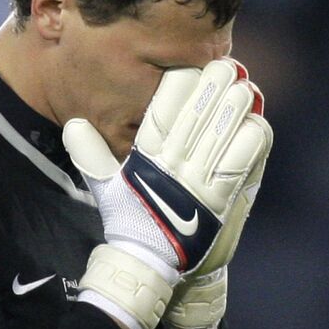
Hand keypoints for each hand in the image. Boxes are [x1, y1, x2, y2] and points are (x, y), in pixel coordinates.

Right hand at [64, 59, 271, 328]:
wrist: (148, 264)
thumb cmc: (128, 221)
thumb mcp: (104, 187)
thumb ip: (91, 155)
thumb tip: (73, 125)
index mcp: (144, 159)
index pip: (161, 111)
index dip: (179, 86)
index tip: (192, 67)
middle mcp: (170, 167)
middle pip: (194, 116)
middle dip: (211, 86)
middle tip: (226, 64)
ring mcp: (196, 184)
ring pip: (220, 134)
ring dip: (234, 108)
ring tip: (243, 87)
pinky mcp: (219, 201)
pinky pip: (239, 164)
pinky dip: (250, 141)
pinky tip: (255, 124)